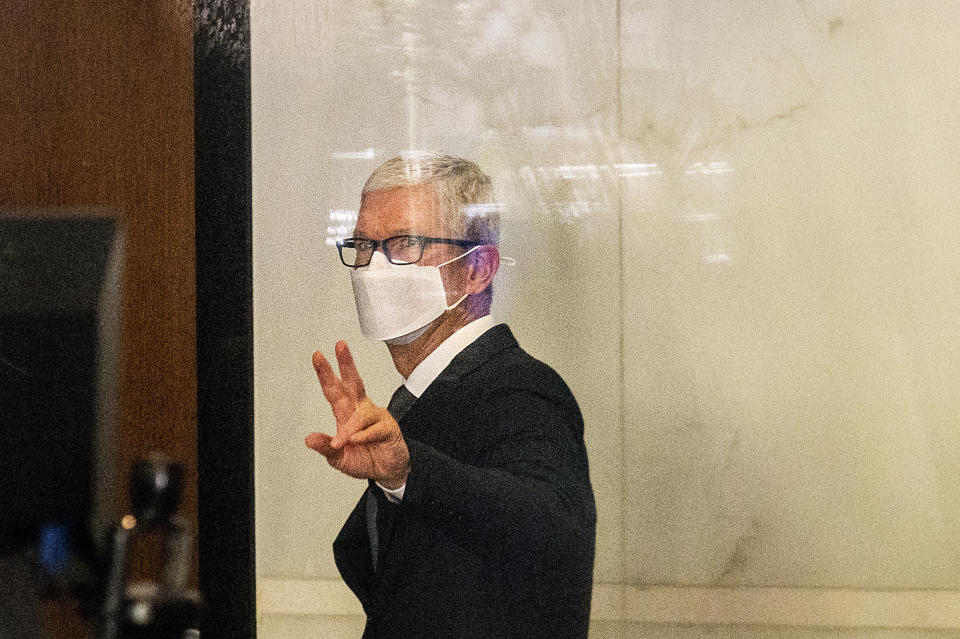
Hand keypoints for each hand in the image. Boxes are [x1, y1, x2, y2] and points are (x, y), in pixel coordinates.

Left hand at [304, 341, 409, 488]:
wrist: (387, 472)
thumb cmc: (364, 459)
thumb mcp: (338, 458)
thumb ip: (325, 447)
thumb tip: (309, 439)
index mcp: (346, 413)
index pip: (334, 390)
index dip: (326, 373)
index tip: (318, 356)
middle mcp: (361, 410)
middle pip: (354, 383)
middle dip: (346, 364)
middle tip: (340, 346)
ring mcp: (376, 417)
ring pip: (361, 413)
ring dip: (349, 427)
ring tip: (342, 441)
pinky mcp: (388, 428)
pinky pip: (374, 429)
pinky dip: (364, 436)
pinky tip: (357, 441)